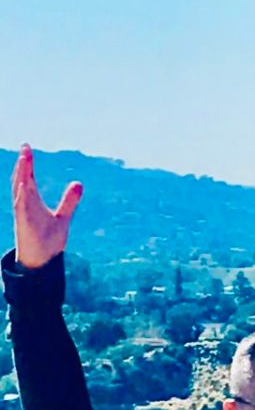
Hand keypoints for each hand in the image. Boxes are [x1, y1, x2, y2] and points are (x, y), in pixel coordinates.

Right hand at [12, 147, 81, 268]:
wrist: (43, 262)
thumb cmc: (48, 239)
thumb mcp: (63, 216)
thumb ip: (70, 200)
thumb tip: (79, 183)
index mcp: (32, 202)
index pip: (28, 178)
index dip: (27, 164)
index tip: (27, 148)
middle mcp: (25, 205)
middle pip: (22, 180)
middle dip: (23, 164)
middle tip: (25, 147)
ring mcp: (23, 214)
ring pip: (20, 191)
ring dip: (21, 175)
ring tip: (24, 159)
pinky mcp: (25, 224)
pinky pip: (21, 208)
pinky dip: (22, 196)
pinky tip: (25, 184)